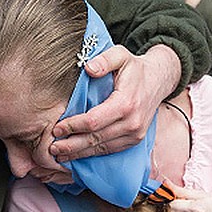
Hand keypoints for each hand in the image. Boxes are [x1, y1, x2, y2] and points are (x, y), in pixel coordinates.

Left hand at [50, 44, 178, 161]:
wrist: (158, 80)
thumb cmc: (135, 67)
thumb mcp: (120, 55)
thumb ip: (104, 60)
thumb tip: (88, 68)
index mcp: (126, 103)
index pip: (93, 121)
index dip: (73, 127)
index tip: (56, 128)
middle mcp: (132, 123)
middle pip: (95, 139)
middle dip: (71, 145)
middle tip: (52, 148)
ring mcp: (135, 134)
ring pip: (102, 149)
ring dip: (79, 154)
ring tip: (60, 155)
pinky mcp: (135, 140)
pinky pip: (111, 150)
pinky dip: (93, 154)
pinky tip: (78, 155)